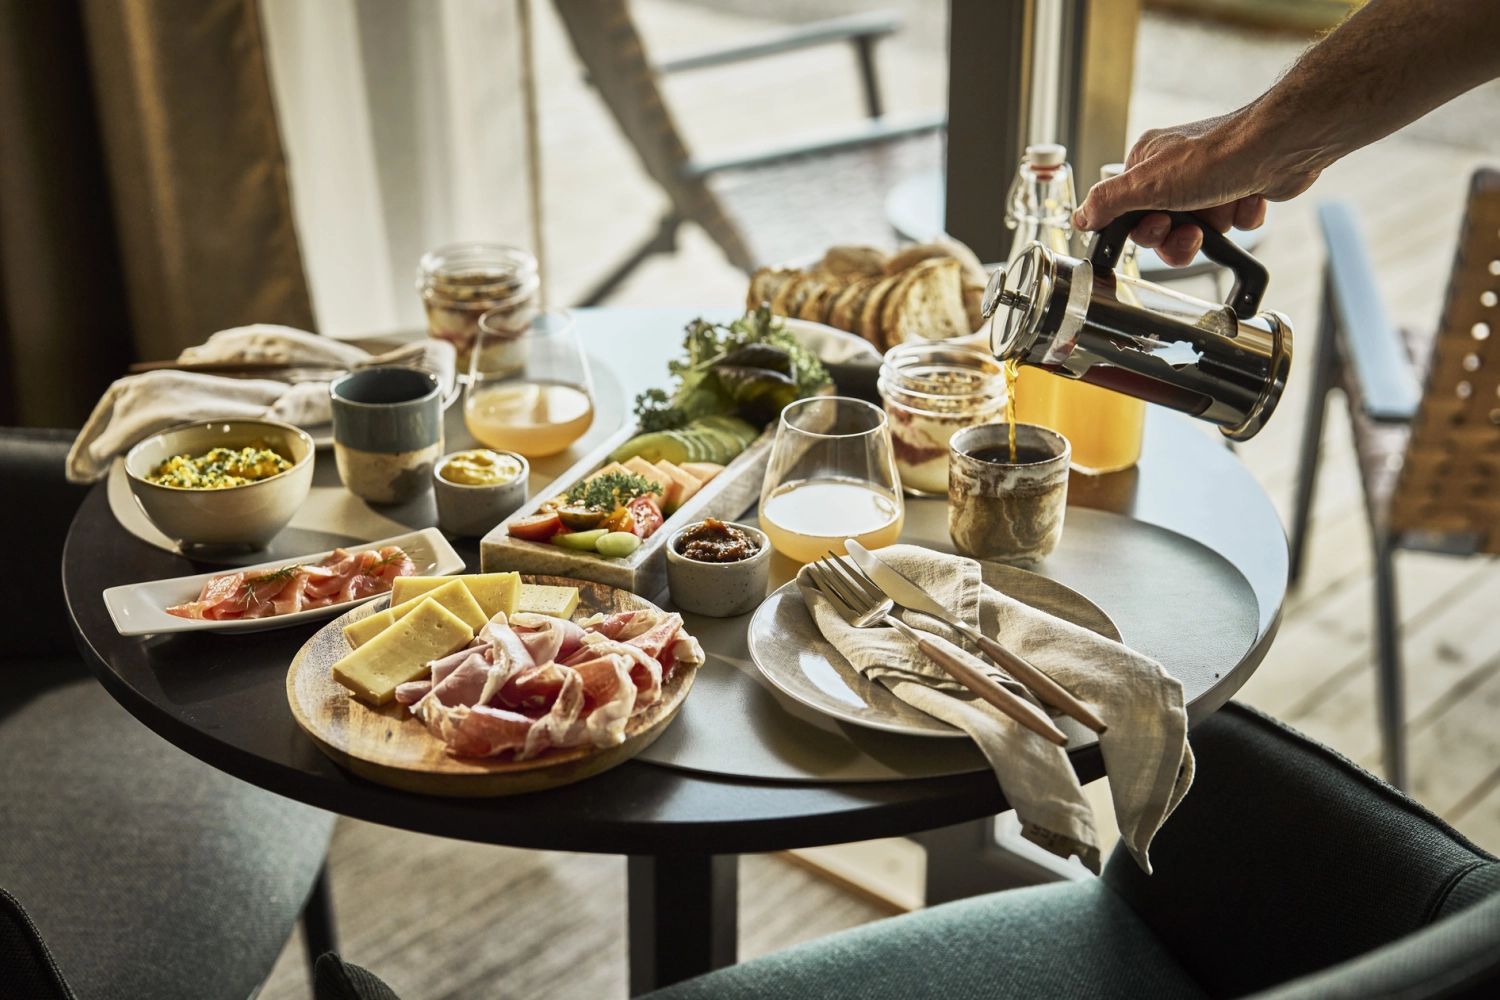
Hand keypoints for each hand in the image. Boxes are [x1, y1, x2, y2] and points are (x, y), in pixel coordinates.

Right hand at [1073, 111, 1319, 265]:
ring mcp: (1209, 180)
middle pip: (1164, 227)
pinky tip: (1247, 199)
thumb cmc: (1216, 155)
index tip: (1160, 226)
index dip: (1145, 231)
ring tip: (1224, 206)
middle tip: (1193, 228)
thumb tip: (1080, 217)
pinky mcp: (1240, 188)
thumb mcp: (1148, 184)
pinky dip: (1241, 217)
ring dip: (1214, 225)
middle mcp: (1176, 170)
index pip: (1129, 214)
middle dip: (1180, 235)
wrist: (1279, 145)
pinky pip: (1232, 221)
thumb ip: (1108, 202)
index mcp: (1147, 165)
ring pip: (1199, 228)